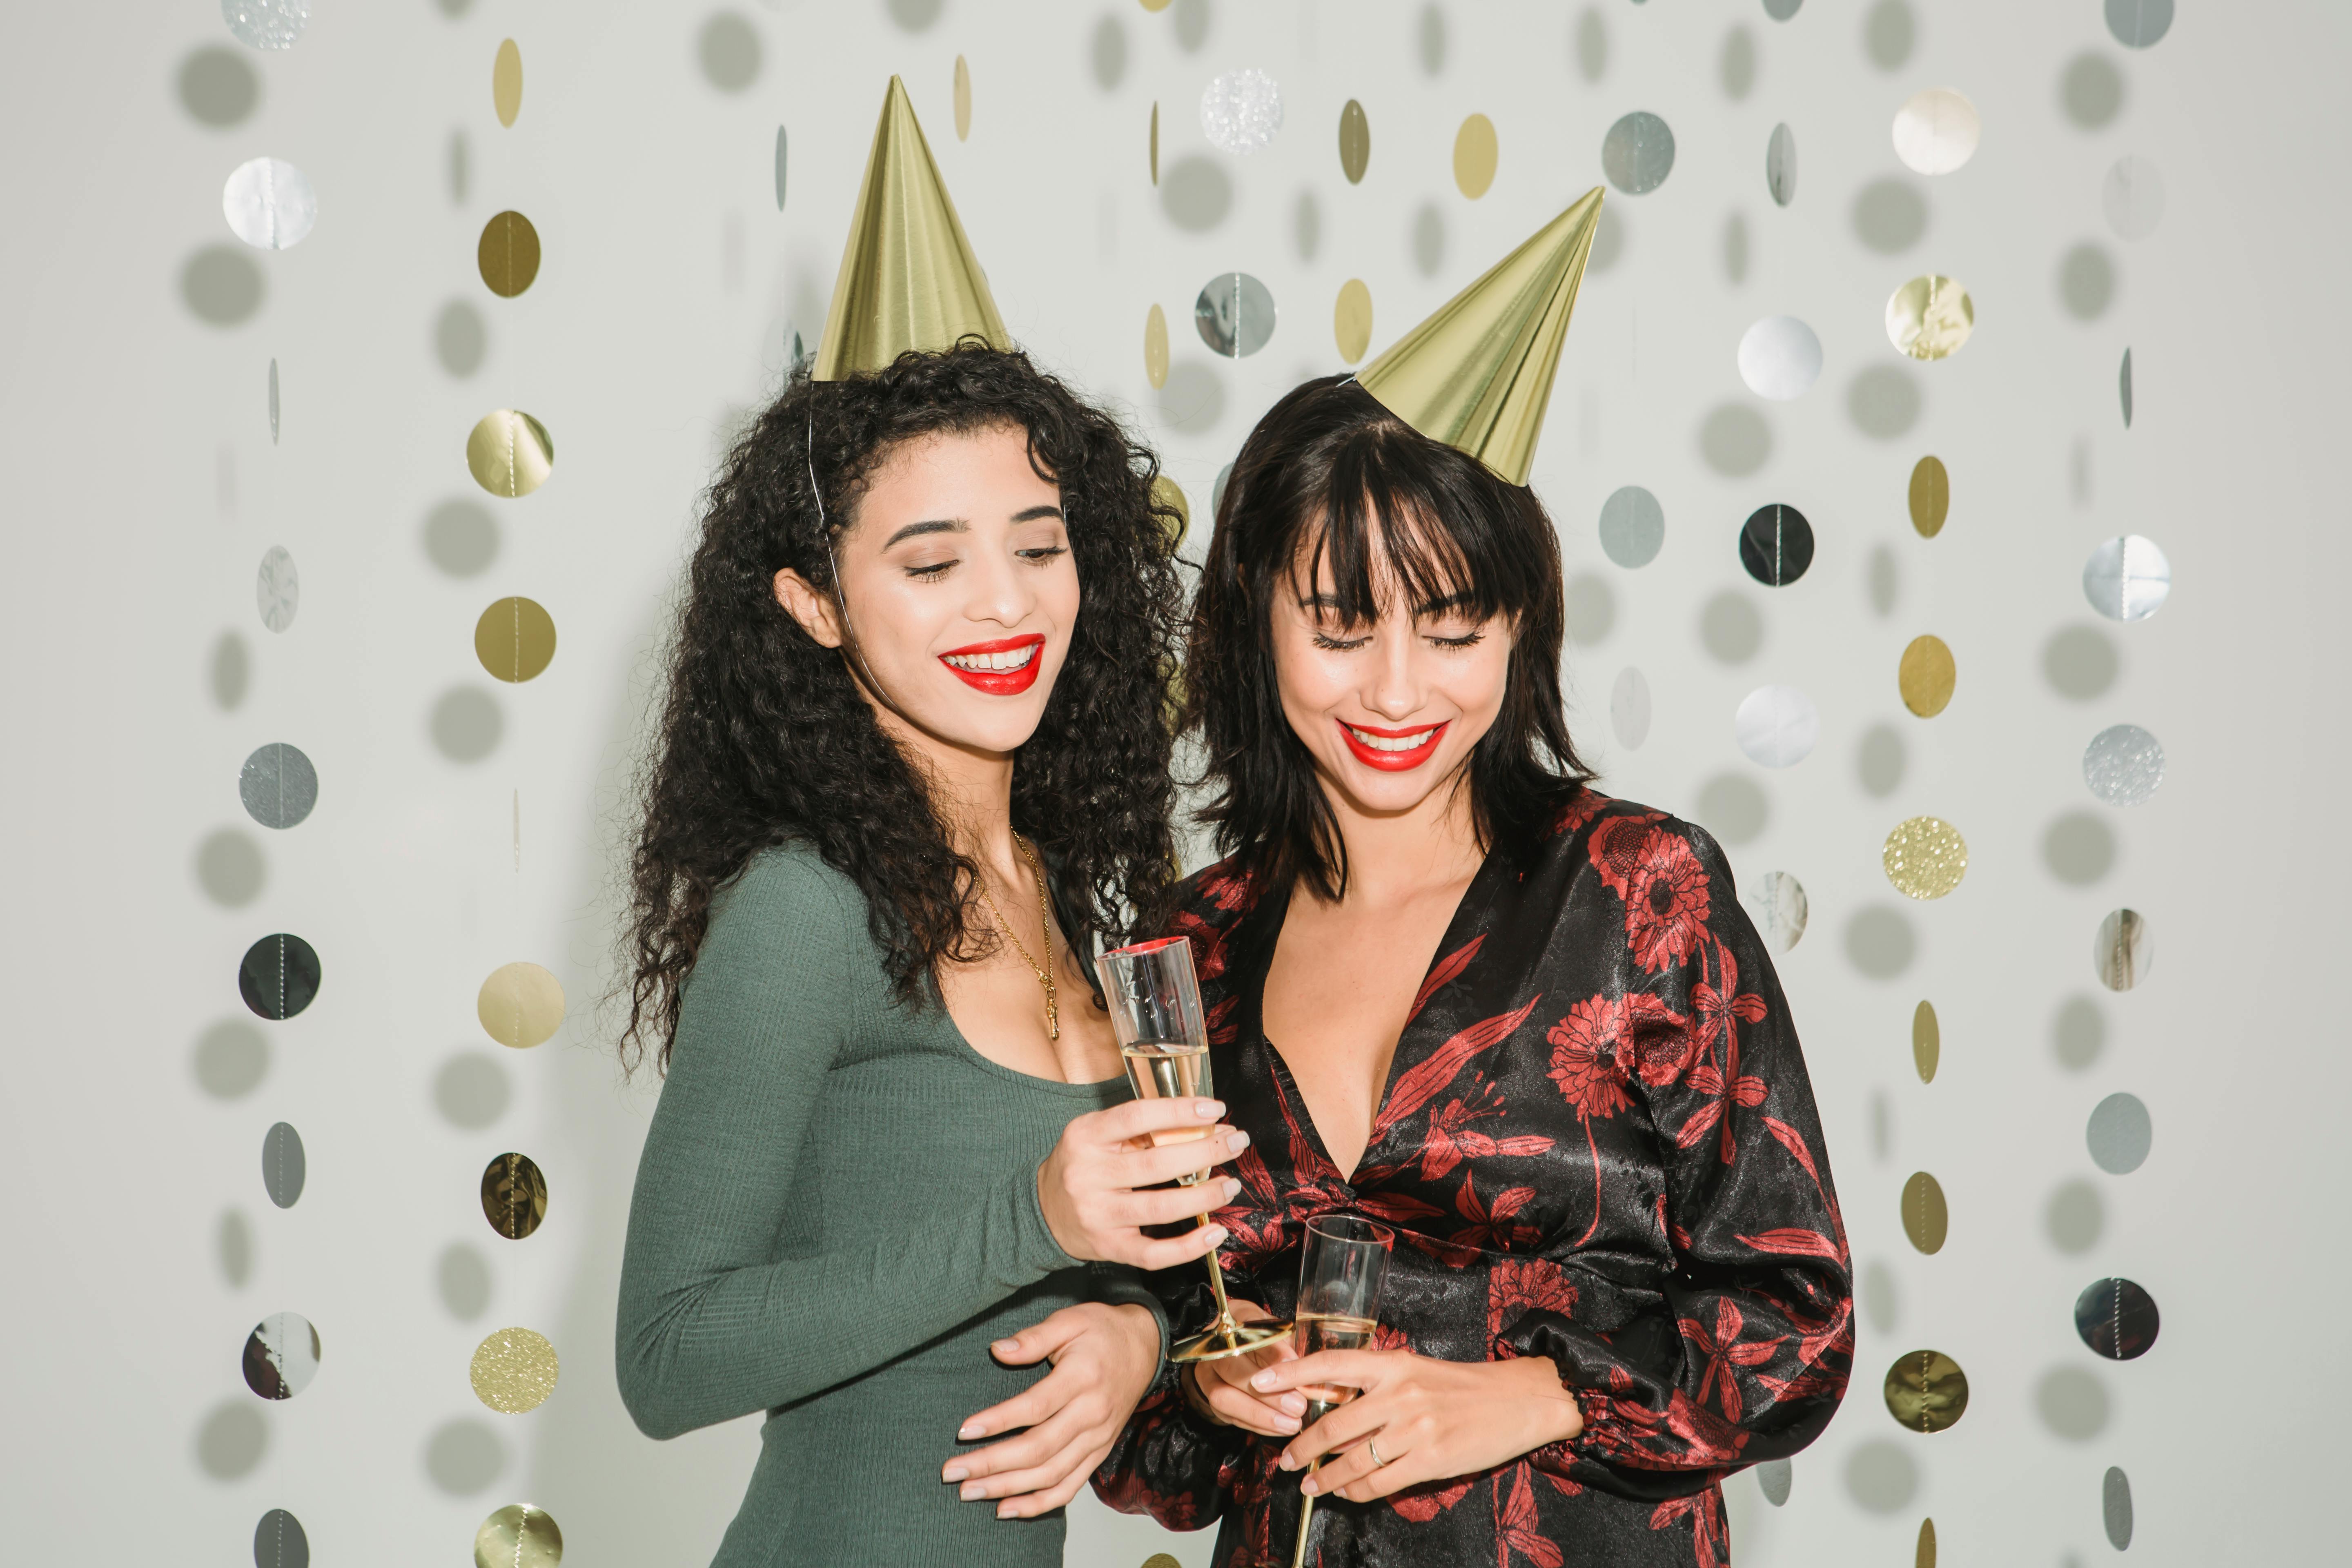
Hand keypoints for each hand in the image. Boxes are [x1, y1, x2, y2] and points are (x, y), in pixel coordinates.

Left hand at [941, 1303, 1161, 1517]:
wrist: (1145, 1348)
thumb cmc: (1101, 1331)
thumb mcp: (1069, 1320)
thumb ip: (1033, 1338)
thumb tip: (997, 1350)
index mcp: (1083, 1378)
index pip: (1036, 1407)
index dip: (999, 1421)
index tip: (964, 1431)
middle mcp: (1092, 1414)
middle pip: (1039, 1448)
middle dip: (992, 1464)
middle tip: (953, 1472)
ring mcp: (1098, 1439)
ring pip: (1051, 1474)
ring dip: (1008, 1488)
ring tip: (970, 1492)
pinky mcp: (1099, 1453)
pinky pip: (1069, 1487)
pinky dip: (1039, 1504)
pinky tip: (1007, 1508)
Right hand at [1035, 1097, 1249, 1268]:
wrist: (1043, 1211)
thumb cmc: (1082, 1165)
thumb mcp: (1096, 1134)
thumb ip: (1139, 1129)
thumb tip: (1203, 1125)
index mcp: (1086, 1136)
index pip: (1136, 1116)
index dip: (1179, 1111)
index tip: (1215, 1108)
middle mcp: (1088, 1175)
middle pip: (1157, 1163)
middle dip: (1206, 1152)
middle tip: (1237, 1142)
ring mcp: (1098, 1215)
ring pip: (1161, 1207)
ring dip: (1205, 1196)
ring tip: (1231, 1184)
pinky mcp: (1109, 1247)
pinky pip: (1154, 1253)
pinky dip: (1189, 1246)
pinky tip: (1215, 1232)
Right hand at [1183, 1301, 1305, 1437]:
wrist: (1238, 1349)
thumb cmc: (1261, 1337)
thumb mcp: (1274, 1330)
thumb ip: (1282, 1344)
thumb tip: (1297, 1364)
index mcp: (1228, 1327)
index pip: (1246, 1338)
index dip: (1272, 1354)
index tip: (1296, 1366)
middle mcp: (1211, 1352)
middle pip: (1231, 1372)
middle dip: (1266, 1393)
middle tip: (1298, 1405)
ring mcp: (1208, 1378)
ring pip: (1225, 1399)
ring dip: (1260, 1415)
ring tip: (1291, 1424)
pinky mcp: (1214, 1402)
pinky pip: (1231, 1417)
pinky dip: (1257, 1426)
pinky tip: (1280, 1428)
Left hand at [1256, 1350, 1582, 1501]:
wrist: (1516, 1401)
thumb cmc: (1462, 1386)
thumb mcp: (1415, 1371)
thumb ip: (1376, 1385)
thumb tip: (1331, 1404)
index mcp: (1392, 1363)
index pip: (1330, 1363)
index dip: (1290, 1373)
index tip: (1258, 1383)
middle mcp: (1399, 1393)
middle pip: (1332, 1424)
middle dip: (1301, 1447)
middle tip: (1285, 1460)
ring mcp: (1414, 1428)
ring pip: (1351, 1460)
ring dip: (1324, 1478)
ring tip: (1310, 1486)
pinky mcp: (1430, 1459)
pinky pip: (1379, 1482)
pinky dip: (1356, 1491)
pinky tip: (1346, 1493)